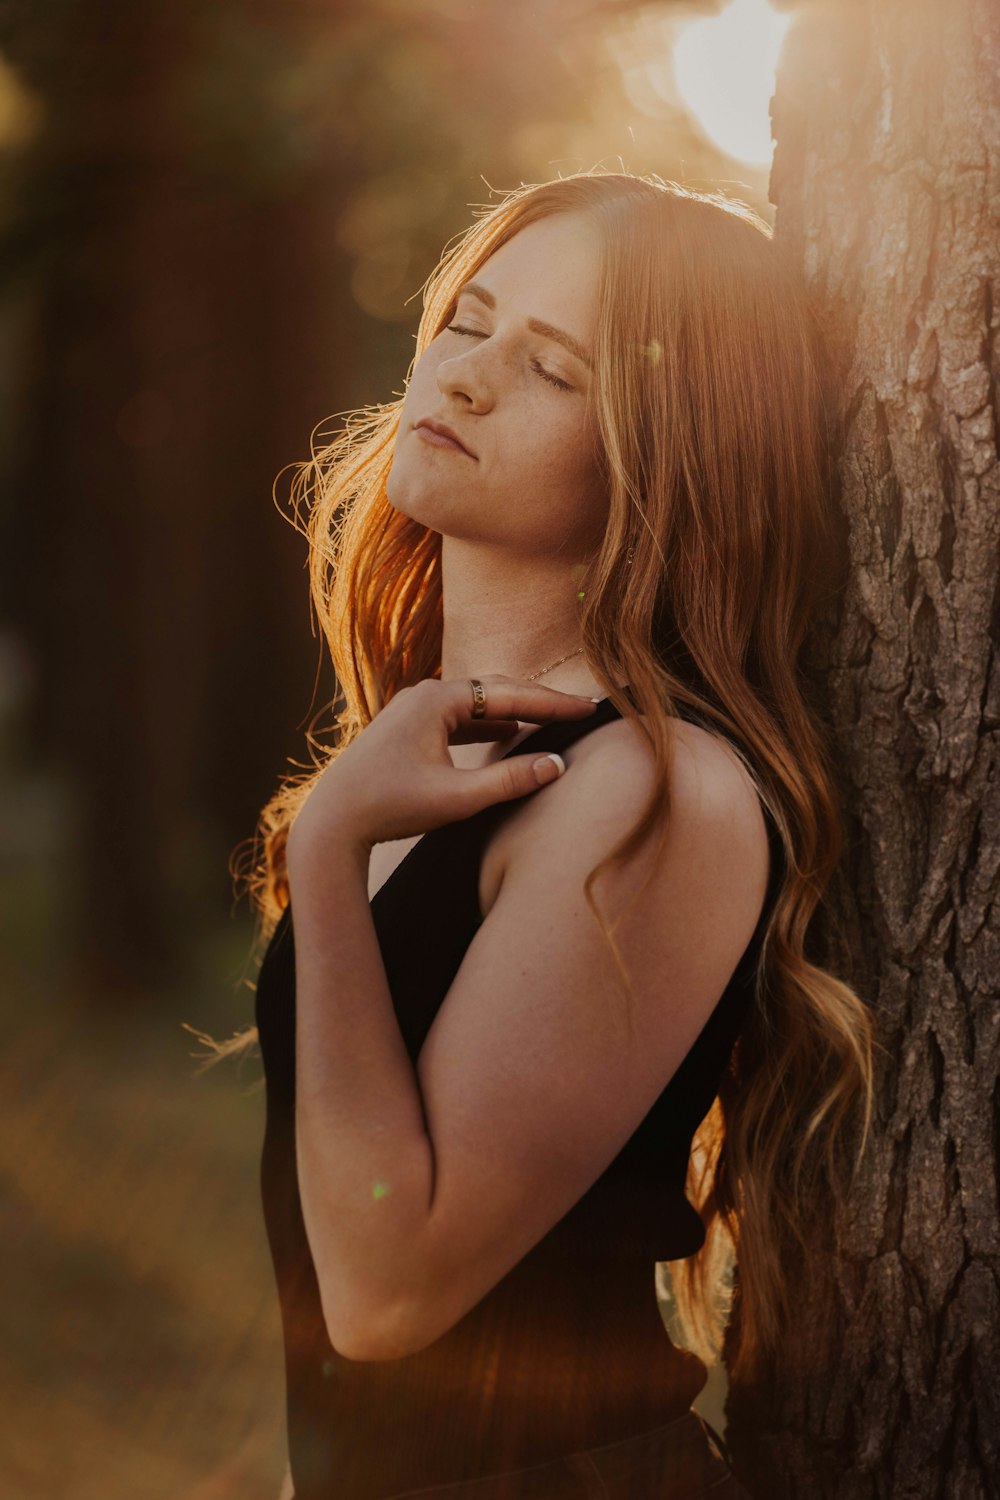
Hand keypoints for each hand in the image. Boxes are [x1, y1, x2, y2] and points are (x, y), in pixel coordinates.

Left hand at [286, 675, 599, 861]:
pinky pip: (460, 717)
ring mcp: (414, 708)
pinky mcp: (408, 726)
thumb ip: (509, 780)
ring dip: (515, 710)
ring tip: (554, 716)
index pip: (510, 695)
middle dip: (540, 700)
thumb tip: (558, 765)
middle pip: (496, 691)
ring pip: (478, 703)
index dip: (554, 703)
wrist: (334, 820)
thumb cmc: (391, 807)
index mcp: (437, 700)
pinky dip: (488, 723)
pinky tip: (509, 730)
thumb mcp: (457, 799)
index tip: (590, 706)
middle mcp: (425, 693)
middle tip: (582, 708)